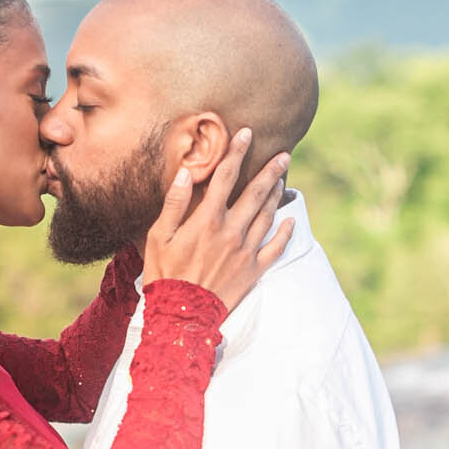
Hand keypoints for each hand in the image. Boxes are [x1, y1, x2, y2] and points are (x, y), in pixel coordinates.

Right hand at [143, 132, 293, 313]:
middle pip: (255, 193)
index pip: (225, 177)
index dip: (236, 153)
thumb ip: (174, 203)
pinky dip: (285, 233)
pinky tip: (290, 220)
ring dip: (277, 196)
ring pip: (268, 216)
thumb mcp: (157, 237)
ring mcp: (245, 251)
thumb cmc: (164, 274)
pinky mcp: (253, 270)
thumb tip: (186, 173)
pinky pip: (275, 248)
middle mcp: (231, 231)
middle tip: (285, 155)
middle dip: (271, 171)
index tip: (247, 134)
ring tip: (283, 180)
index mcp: (207, 219)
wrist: (181, 315)